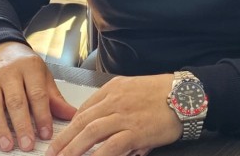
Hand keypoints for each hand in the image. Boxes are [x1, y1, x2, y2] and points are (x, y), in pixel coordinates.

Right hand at [0, 42, 75, 151]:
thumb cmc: (23, 65)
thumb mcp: (42, 75)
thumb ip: (54, 97)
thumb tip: (71, 115)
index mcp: (29, 67)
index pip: (37, 94)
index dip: (42, 115)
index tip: (46, 134)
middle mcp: (8, 72)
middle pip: (15, 101)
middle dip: (22, 125)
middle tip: (27, 145)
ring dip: (0, 128)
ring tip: (7, 145)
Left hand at [46, 74, 180, 155]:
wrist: (187, 94)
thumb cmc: (165, 94)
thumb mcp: (136, 90)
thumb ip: (119, 106)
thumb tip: (109, 130)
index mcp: (114, 89)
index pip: (84, 108)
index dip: (70, 125)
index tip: (62, 137)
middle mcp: (115, 100)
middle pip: (82, 120)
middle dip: (64, 138)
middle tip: (52, 152)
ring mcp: (124, 115)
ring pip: (90, 132)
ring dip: (73, 148)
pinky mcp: (135, 130)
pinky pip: (111, 145)